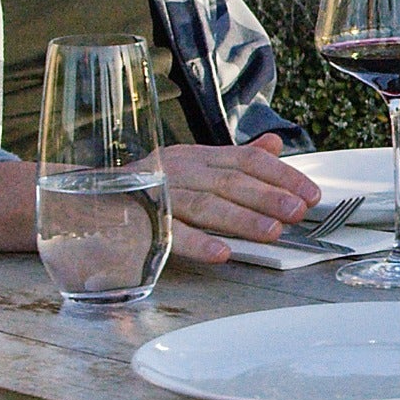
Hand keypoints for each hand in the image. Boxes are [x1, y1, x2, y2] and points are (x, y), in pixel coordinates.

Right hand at [158, 137, 322, 256]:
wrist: (89, 202)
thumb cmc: (149, 188)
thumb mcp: (193, 165)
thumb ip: (234, 158)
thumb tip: (274, 145)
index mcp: (197, 156)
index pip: (245, 160)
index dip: (281, 175)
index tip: (309, 194)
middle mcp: (180, 171)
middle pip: (230, 181)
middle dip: (268, 197)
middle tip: (297, 212)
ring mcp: (160, 195)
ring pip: (206, 205)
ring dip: (242, 219)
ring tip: (272, 232)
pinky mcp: (142, 223)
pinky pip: (172, 233)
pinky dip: (198, 243)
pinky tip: (222, 253)